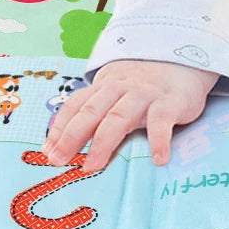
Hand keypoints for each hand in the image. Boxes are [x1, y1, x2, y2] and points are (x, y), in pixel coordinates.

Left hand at [42, 59, 216, 173]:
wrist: (180, 61)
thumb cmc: (143, 86)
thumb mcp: (116, 92)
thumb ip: (98, 111)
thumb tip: (68, 142)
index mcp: (103, 87)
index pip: (76, 105)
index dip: (60, 127)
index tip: (47, 150)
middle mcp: (119, 89)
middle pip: (91, 111)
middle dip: (72, 136)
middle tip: (58, 160)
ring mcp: (144, 95)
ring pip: (119, 117)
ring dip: (103, 142)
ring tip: (92, 167)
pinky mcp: (169, 103)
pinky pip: (161, 122)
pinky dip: (158, 140)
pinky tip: (158, 160)